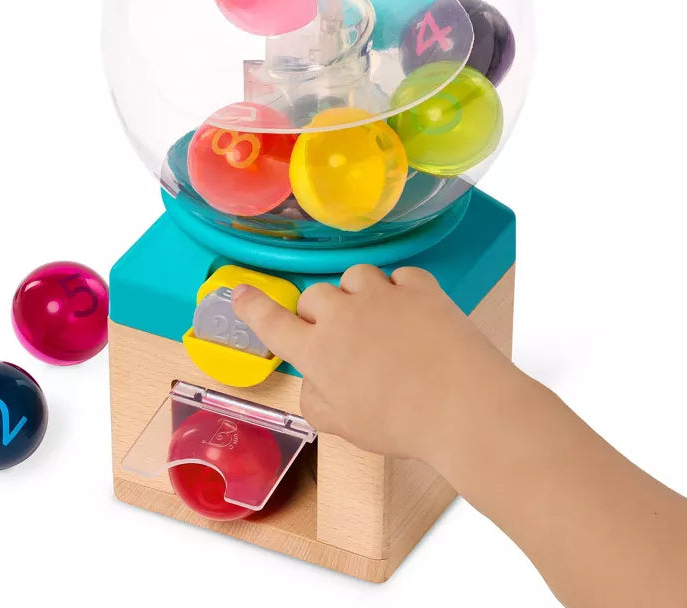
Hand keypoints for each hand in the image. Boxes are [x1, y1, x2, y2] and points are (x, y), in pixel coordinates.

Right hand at [232, 264, 512, 465]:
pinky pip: (398, 276)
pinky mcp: (419, 286)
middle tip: (346, 342)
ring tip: (380, 323)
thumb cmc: (401, 424)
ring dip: (359, 295)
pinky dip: (401, 292)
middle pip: (314, 296)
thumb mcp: (344, 427)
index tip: (239, 292)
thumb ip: (316, 400)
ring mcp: (381, 295)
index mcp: (318, 351)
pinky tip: (413, 316)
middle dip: (322, 314)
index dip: (252, 306)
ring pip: (354, 277)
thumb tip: (317, 379)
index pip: (271, 323)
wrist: (464, 407)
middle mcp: (342, 315)